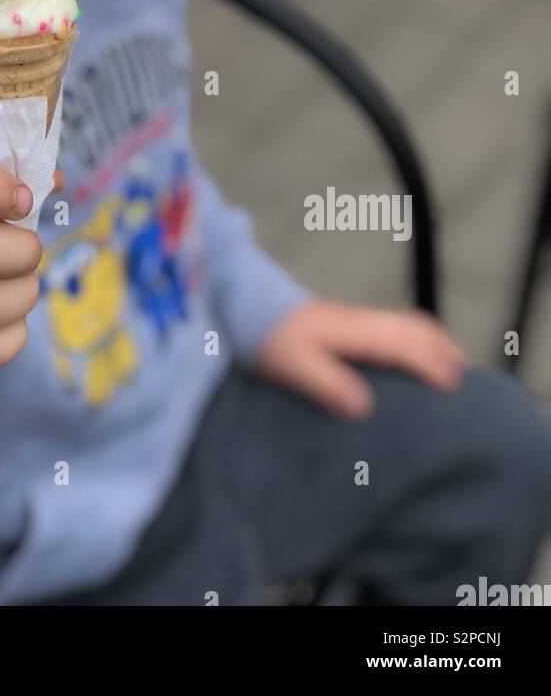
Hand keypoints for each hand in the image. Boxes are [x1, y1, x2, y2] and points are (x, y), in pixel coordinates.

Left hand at [253, 300, 468, 418]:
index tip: (454, 388)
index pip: (405, 345)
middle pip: (416, 329)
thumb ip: (327, 384)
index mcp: (355, 332)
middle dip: (443, 351)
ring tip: (450, 368)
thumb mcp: (293, 365)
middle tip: (465, 380)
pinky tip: (409, 359)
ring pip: (407, 324)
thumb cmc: (269, 337)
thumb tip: (363, 406)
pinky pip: (394, 327)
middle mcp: (362, 322)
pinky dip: (415, 339)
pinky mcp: (347, 324)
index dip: (432, 364)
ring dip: (432, 343)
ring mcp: (355, 320)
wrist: (246, 304)